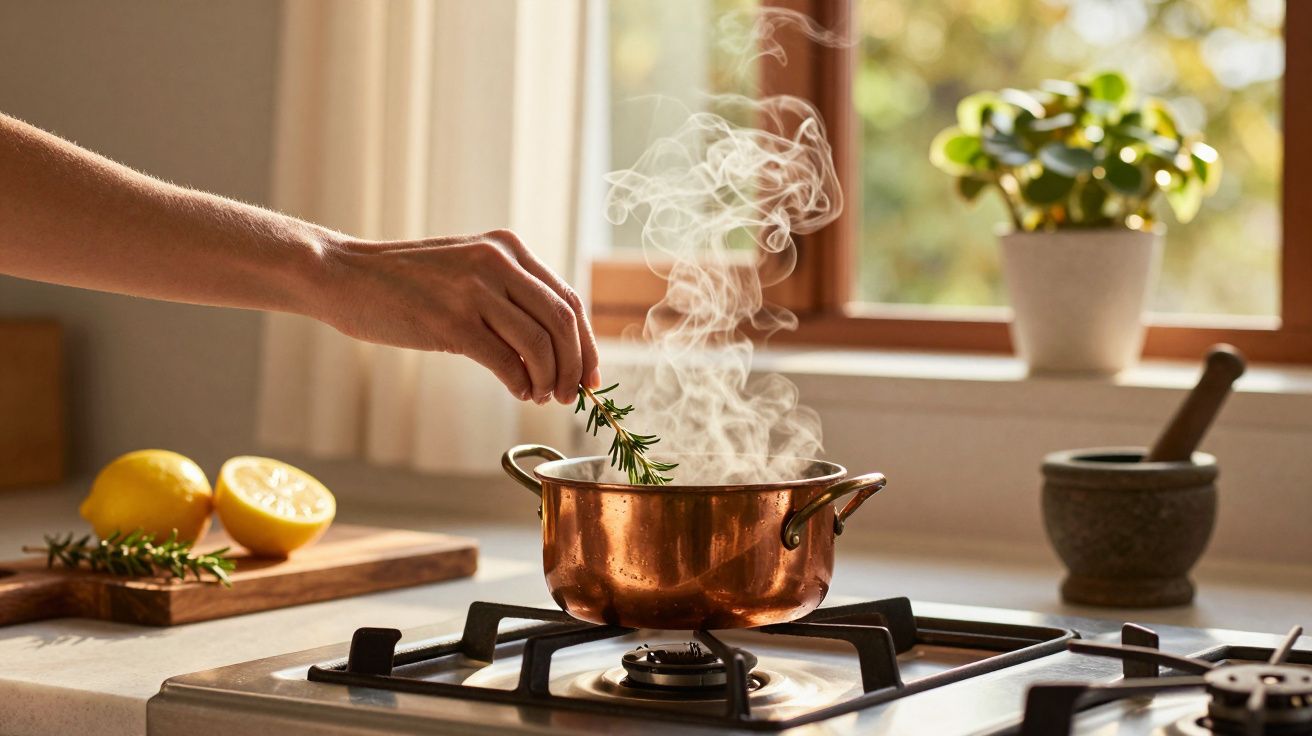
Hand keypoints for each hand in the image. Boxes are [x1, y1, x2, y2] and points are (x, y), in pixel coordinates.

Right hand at [318, 229, 600, 403]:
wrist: (344, 275)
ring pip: (540, 343)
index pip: (567, 299)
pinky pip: (506, 361)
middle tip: (570, 395)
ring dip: (550, 379)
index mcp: (508, 248)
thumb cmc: (406, 282)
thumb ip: (509, 296)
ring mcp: (474, 291)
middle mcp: (498, 262)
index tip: (591, 375)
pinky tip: (518, 391)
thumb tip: (555, 350)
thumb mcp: (467, 271)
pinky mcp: (451, 322)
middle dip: (575, 365)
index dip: (587, 343)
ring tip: (541, 395)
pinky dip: (521, 383)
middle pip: (562, 321)